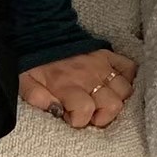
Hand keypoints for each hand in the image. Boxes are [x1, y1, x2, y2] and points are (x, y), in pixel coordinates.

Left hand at [20, 49, 136, 128]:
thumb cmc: (35, 64)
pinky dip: (128, 79)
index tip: (71, 118)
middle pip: (112, 105)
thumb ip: (37, 99)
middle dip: (102, 116)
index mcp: (67, 86)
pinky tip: (115, 87)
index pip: (84, 112)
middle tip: (91, 114)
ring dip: (116, 101)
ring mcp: (101, 65)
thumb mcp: (26, 83)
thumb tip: (55, 111)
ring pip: (124, 90)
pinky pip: (130, 68)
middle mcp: (88, 77)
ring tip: (102, 102)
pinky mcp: (108, 55)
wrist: (43, 34)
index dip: (79, 121)